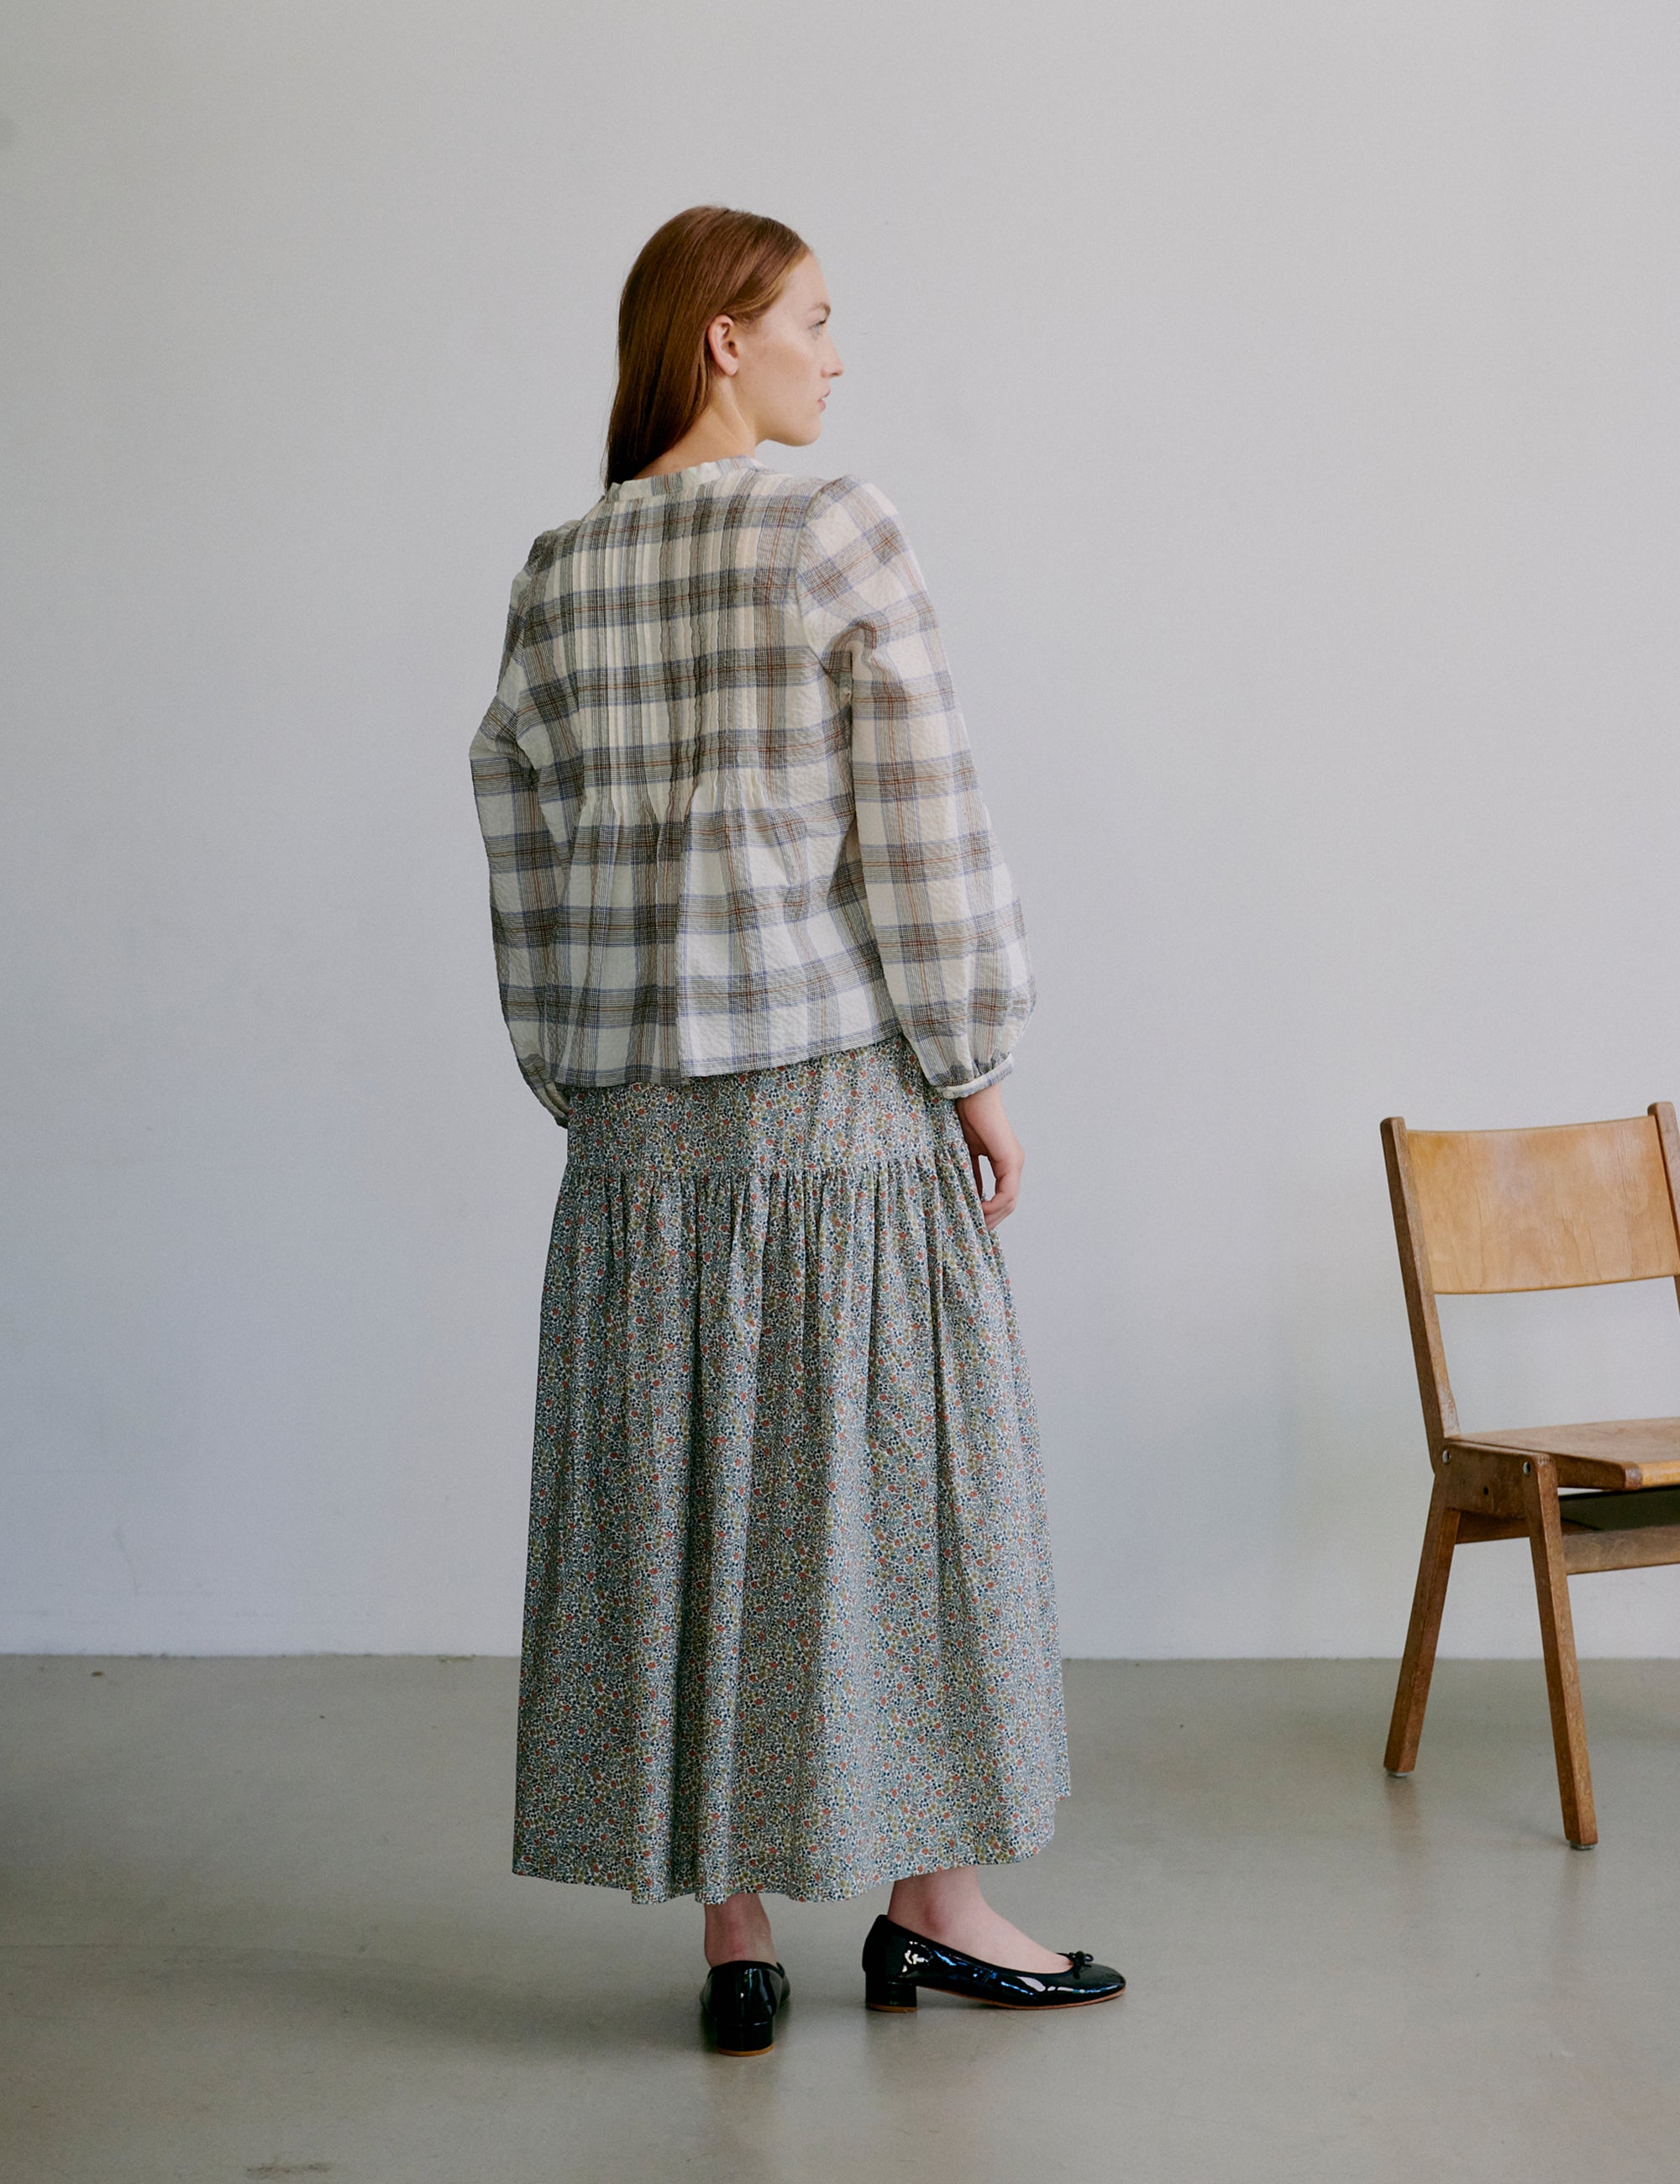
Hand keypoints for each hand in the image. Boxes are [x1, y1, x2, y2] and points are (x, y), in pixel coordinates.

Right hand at [954, 1083, 1022, 1228]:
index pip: (1002, 1196)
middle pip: (1008, 1203)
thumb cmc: (965, 1118)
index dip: (989, 1212)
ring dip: (992, 1216)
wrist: (971, 1096)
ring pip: (1009, 1201)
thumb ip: (970, 1174)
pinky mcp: (1009, 1160)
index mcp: (1005, 1162)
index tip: (972, 1221)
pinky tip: (978, 1209)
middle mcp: (1014, 1164)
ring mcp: (1014, 1162)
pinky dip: (992, 1205)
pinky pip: (1006, 1192)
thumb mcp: (965, 1154)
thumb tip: (967, 1196)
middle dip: (991, 1219)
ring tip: (974, 1223)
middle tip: (973, 1230)